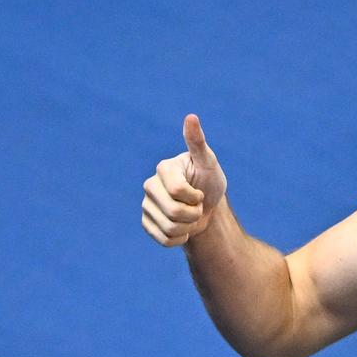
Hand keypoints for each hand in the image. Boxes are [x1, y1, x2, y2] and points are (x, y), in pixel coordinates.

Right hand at [141, 113, 227, 246]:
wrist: (207, 208)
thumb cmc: (209, 181)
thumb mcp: (208, 163)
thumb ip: (198, 143)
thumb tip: (191, 117)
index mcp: (164, 169)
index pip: (177, 192)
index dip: (196, 198)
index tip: (200, 192)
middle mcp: (150, 185)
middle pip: (174, 212)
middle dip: (194, 214)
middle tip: (197, 206)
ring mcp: (146, 205)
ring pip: (170, 229)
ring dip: (188, 227)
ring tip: (190, 216)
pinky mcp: (146, 223)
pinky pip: (164, 240)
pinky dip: (179, 239)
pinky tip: (182, 228)